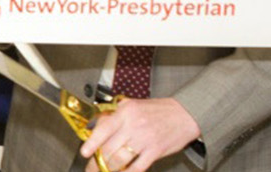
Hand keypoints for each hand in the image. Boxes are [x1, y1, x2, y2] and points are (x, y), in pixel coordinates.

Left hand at [78, 97, 200, 171]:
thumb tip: (98, 127)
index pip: (103, 129)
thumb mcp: (134, 105)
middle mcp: (133, 125)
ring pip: (120, 160)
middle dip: (98, 162)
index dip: (92, 143)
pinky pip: (137, 167)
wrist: (185, 114)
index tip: (85, 153)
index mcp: (126, 112)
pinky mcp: (155, 151)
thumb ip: (116, 115)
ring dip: (110, 169)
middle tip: (92, 168)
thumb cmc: (159, 110)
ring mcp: (144, 139)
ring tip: (104, 171)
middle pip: (109, 148)